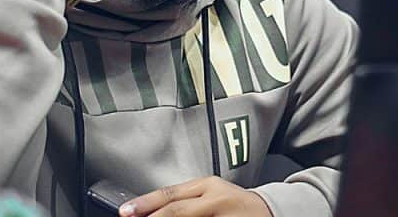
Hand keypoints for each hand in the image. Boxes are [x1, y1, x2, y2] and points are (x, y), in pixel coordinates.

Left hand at [119, 176, 272, 216]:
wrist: (271, 212)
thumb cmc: (236, 205)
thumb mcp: (210, 195)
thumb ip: (184, 201)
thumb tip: (150, 210)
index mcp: (207, 186)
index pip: (170, 194)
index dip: (146, 203)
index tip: (126, 211)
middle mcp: (216, 199)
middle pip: (178, 210)